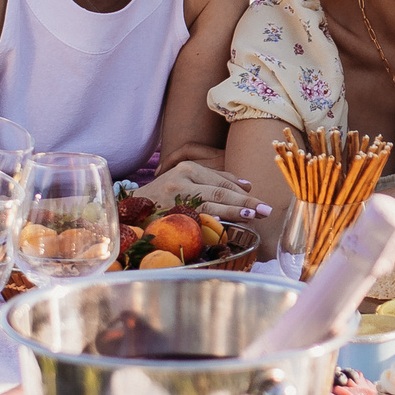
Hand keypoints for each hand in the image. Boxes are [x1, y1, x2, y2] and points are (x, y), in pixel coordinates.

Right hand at [139, 160, 266, 217]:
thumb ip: (215, 180)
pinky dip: (210, 221)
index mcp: (188, 168)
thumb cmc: (164, 196)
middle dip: (245, 202)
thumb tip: (247, 185)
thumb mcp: (186, 180)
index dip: (243, 193)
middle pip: (219, 192)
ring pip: (210, 204)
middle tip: (266, 210)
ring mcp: (173, 195)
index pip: (222, 182)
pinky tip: (223, 225)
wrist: (128, 209)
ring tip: (252, 216)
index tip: (261, 202)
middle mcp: (181, 178)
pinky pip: (193, 218)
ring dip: (233, 211)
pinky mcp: (166, 212)